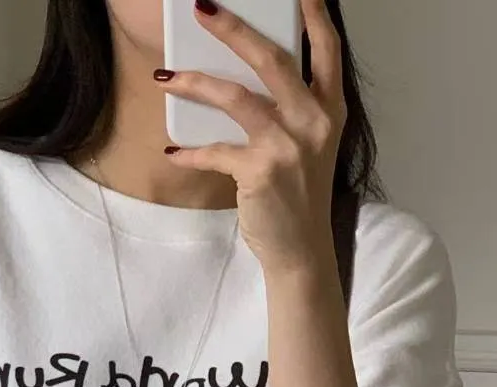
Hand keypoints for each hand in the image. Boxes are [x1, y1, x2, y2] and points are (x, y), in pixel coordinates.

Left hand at [158, 0, 345, 278]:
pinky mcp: (259, 172)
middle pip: (271, 59)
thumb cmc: (300, 196)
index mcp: (330, 110)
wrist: (301, 251)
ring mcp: (287, 146)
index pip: (327, 49)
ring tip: (165, 76)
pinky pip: (215, 151)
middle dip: (233, 29)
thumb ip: (292, 109)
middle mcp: (313, 122)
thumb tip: (244, 74)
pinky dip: (190, 152)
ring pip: (235, 97)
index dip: (313, 14)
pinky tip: (174, 150)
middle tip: (202, 7)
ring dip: (194, 83)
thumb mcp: (309, 146)